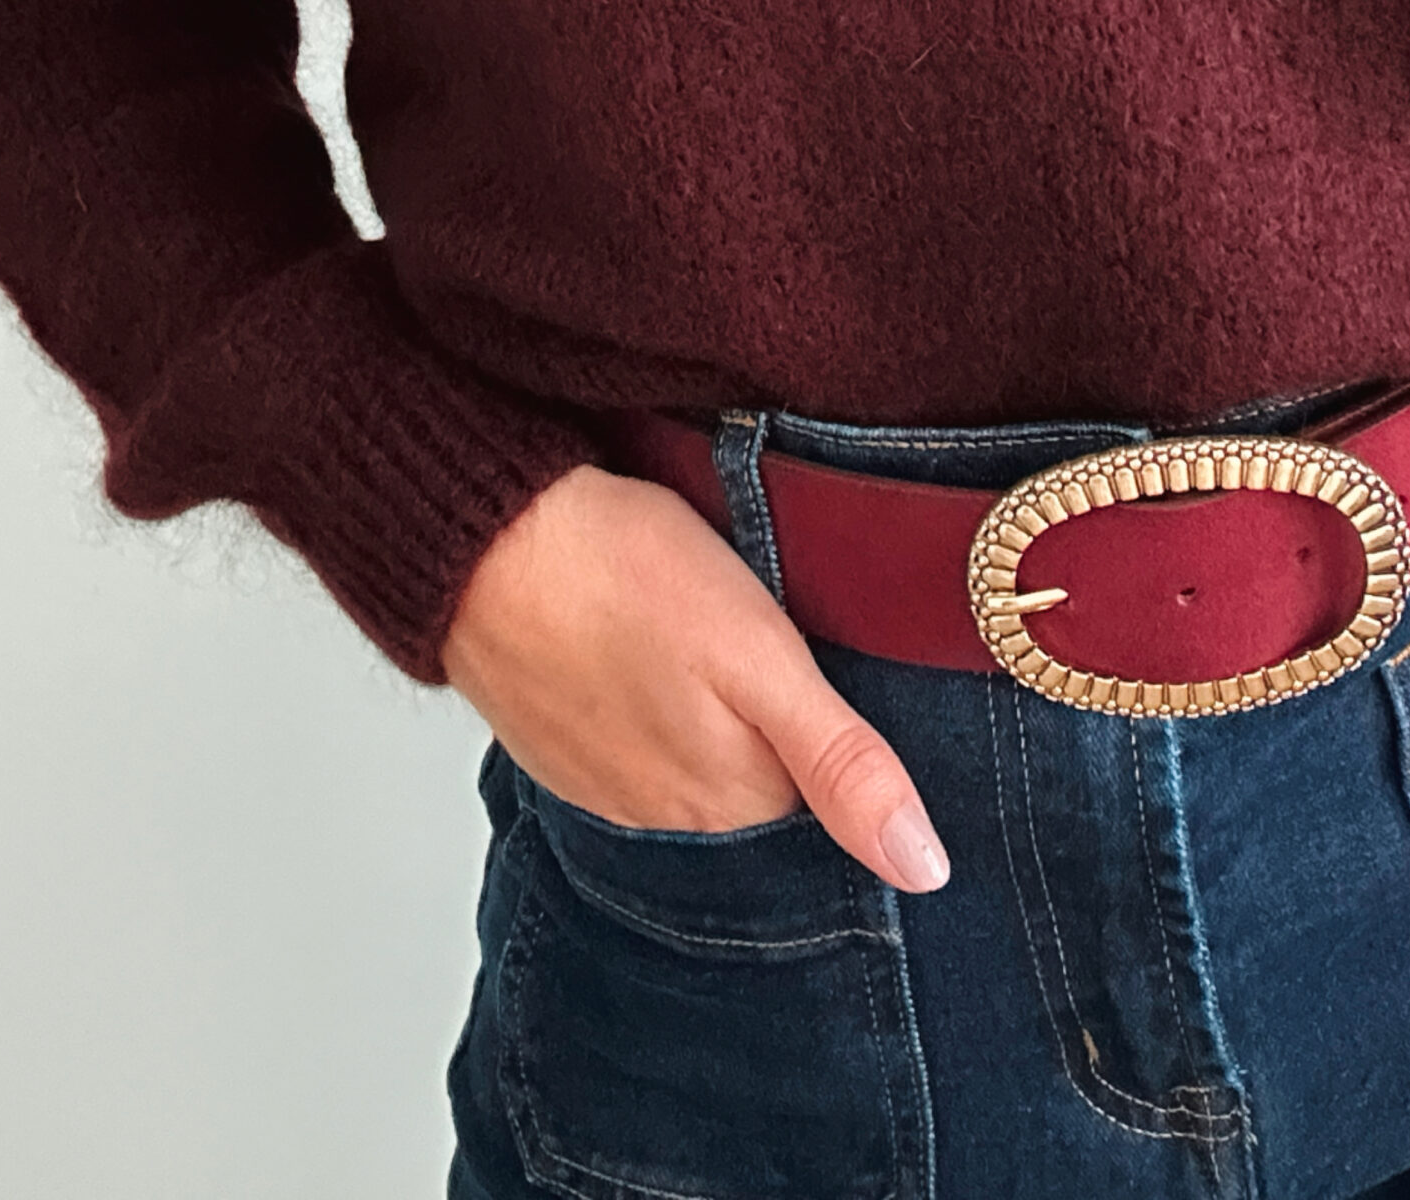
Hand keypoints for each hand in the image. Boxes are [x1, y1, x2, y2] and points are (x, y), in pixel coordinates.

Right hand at [440, 462, 950, 893]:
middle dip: (800, 763)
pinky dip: (676, 726)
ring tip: (746, 676)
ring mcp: (613, 791)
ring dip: (735, 744)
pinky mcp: (573, 751)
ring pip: (709, 783)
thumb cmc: (626, 577)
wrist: (484, 539)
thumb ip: (843, 763)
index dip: (863, 776)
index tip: (874, 723)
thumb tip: (924, 869)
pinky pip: (650, 760)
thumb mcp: (763, 658)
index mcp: (732, 808)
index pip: (832, 829)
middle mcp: (671, 823)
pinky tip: (679, 675)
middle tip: (806, 680)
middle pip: (770, 810)